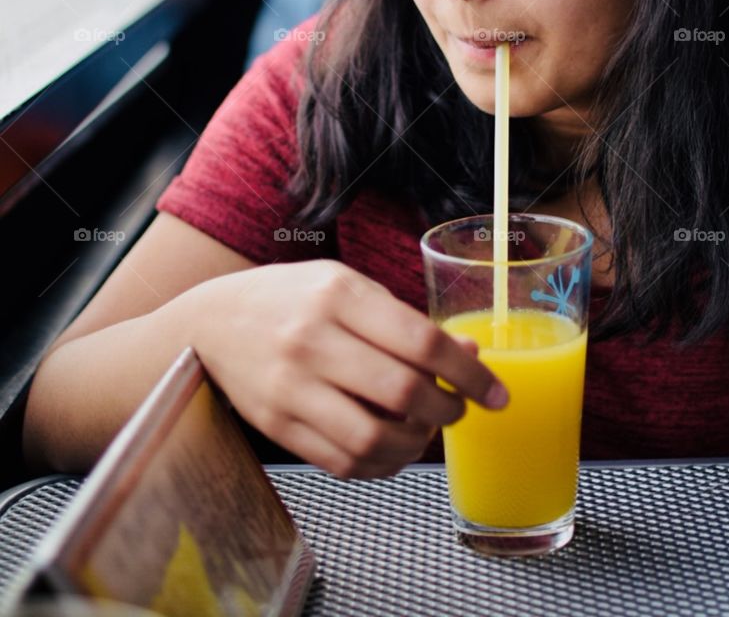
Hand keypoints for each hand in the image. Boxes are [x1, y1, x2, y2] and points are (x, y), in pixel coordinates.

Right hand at [190, 260, 507, 478]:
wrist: (209, 324)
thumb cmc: (289, 299)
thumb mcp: (346, 287)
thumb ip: (404, 320)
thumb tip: (468, 353)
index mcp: (337, 294)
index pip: (420, 340)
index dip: (468, 372)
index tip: (494, 391)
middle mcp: (312, 339)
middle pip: (402, 392)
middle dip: (447, 410)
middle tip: (459, 410)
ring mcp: (290, 387)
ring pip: (373, 438)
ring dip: (415, 445)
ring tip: (425, 430)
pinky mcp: (277, 426)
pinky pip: (342, 462)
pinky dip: (379, 465)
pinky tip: (391, 448)